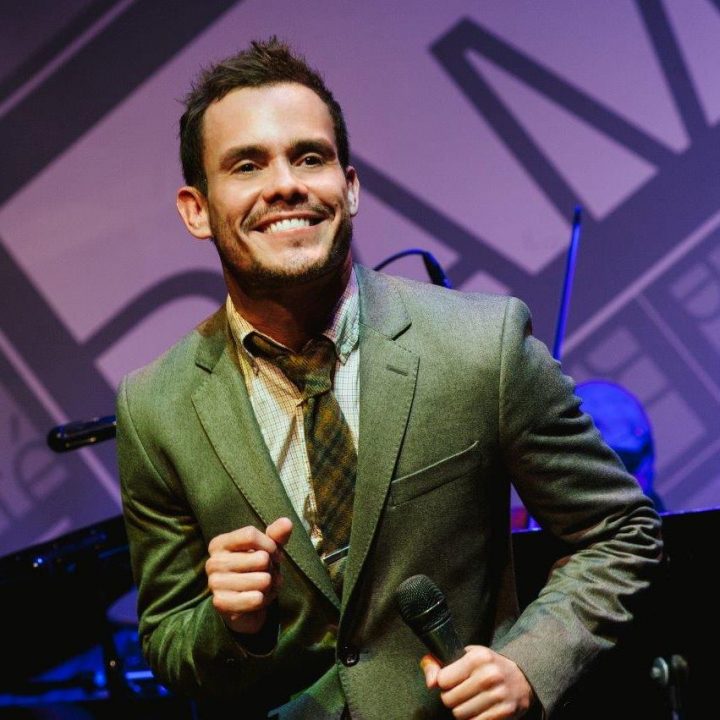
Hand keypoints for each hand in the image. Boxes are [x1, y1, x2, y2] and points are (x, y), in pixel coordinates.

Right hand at [206, 517, 292, 634]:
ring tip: (264, 586)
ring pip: (262, 579)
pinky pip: (256, 599)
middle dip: (272, 567)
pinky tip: (259, 598)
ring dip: (270, 584)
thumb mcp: (267, 548)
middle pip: (260, 558)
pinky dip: (264, 599)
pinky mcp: (221, 603)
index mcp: (220, 543)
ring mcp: (215, 583)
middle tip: (268, 573)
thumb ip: (276, 534)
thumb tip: (287, 522)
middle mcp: (213, 562)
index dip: (270, 545)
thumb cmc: (256, 569)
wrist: (244, 604)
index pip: (251, 535)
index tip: (274, 555)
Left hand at [422, 645, 533, 718]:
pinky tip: (479, 709)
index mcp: (477, 658)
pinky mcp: (504, 712)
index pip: (443, 680)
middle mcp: (488, 675)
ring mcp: (498, 695)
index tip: (451, 681)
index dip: (443, 683)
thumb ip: (440, 664)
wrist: (523, 677)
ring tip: (470, 701)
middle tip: (460, 692)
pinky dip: (473, 719)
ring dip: (461, 711)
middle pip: (449, 700)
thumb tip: (430, 683)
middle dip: (450, 698)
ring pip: (460, 715)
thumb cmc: (488, 665)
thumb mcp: (466, 655)